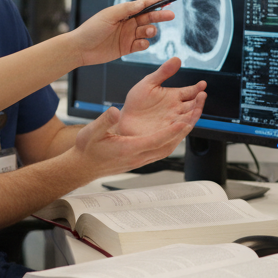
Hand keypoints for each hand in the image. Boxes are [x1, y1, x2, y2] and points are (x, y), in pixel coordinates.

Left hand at [69, 0, 175, 66]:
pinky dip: (144, 44)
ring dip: (151, 31)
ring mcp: (128, 35)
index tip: (170, 0)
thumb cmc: (92, 29)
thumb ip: (127, 9)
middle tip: (171, 15)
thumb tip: (143, 3)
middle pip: (149, 17)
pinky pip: (141, 45)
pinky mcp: (127, 48)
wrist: (81, 49)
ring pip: (147, 32)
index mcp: (124, 12)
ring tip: (147, 31)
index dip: (157, 2)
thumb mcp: (109, 16)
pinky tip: (139, 43)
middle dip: (160, 16)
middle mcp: (128, 22)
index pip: (144, 5)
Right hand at [72, 99, 198, 178]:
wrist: (83, 166)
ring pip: (165, 150)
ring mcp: (139, 160)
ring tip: (190, 122)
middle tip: (194, 117)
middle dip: (181, 133)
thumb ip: (104, 121)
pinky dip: (170, 141)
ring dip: (178, 137)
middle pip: (166, 146)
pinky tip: (174, 133)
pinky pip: (160, 151)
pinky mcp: (139, 160)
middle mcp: (137, 157)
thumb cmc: (86, 150)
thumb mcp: (91, 132)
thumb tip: (115, 110)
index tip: (183, 122)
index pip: (154, 141)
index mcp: (127, 149)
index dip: (170, 132)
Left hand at [112, 57, 205, 137]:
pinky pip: (177, 131)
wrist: (124, 121)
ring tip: (197, 108)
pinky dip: (182, 128)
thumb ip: (163, 72)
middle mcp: (177, 110)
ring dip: (194, 114)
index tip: (202, 84)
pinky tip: (185, 123)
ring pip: (188, 118)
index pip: (190, 92)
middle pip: (193, 106)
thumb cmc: (136, 103)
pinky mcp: (167, 134)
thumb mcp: (148, 84)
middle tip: (202, 94)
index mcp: (174, 97)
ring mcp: (173, 122)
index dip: (197, 88)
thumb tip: (177, 58)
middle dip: (199, 101)